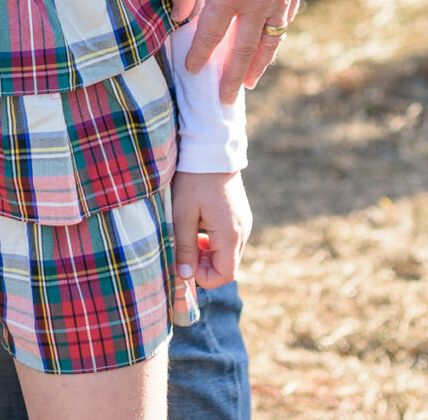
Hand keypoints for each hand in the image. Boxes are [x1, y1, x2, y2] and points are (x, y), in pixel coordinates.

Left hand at [171, 0, 301, 102]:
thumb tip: (179, 15)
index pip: (209, 37)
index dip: (199, 56)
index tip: (192, 70)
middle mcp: (257, 2)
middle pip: (244, 50)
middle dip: (234, 76)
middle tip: (226, 97)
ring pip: (271, 39)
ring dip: (260, 62)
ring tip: (251, 80)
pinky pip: (287, 17)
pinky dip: (278, 33)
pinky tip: (271, 41)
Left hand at [172, 169, 250, 290]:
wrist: (212, 150)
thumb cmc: (194, 181)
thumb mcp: (183, 214)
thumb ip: (184, 247)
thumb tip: (184, 276)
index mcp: (230, 234)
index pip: (225, 275)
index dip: (204, 277)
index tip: (185, 263)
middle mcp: (243, 231)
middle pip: (228, 266)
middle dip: (206, 265)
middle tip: (185, 249)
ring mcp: (245, 223)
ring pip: (230, 254)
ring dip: (210, 253)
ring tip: (191, 235)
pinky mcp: (242, 215)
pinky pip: (231, 240)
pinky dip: (216, 242)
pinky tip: (201, 226)